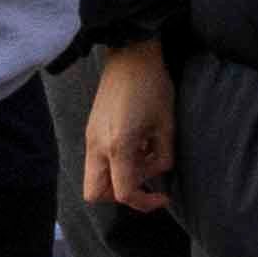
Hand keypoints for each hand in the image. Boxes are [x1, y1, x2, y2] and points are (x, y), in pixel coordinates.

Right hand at [82, 40, 177, 212]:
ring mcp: (90, 137)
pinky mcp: (91, 129)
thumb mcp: (166, 125)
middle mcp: (97, 146)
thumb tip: (158, 171)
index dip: (145, 202)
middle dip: (120, 195)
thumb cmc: (152, 85)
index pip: (123, 193)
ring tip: (144, 156)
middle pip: (96, 193)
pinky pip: (97, 160)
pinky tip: (136, 144)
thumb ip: (163, 157)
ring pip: (95, 178)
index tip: (163, 196)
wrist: (130, 54)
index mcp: (118, 146)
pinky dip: (115, 163)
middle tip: (145, 181)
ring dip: (118, 177)